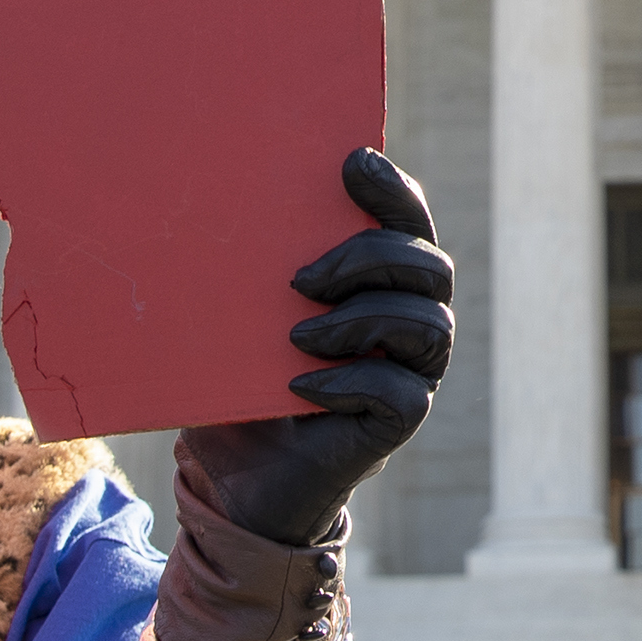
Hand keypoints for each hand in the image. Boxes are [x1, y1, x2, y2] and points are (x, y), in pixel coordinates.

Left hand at [177, 149, 453, 548]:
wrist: (237, 477)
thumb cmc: (239, 382)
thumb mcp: (241, 315)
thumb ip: (249, 268)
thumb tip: (210, 201)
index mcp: (380, 279)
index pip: (408, 222)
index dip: (394, 190)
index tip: (352, 163)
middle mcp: (409, 319)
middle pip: (430, 266)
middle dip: (370, 258)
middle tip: (300, 279)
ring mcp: (411, 372)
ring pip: (430, 324)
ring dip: (361, 320)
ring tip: (297, 336)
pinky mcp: (399, 422)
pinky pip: (403, 393)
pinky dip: (349, 382)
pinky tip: (298, 388)